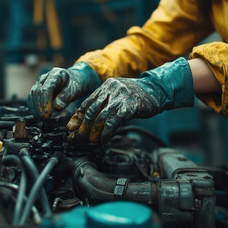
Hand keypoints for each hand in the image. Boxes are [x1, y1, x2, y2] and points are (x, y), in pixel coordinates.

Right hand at [27, 62, 100, 119]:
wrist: (73, 80)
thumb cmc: (74, 85)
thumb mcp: (74, 91)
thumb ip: (66, 97)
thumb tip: (57, 107)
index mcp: (55, 74)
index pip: (45, 89)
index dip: (45, 103)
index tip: (47, 114)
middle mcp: (44, 77)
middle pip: (36, 92)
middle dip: (39, 108)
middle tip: (45, 119)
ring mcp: (39, 83)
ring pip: (32, 96)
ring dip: (35, 109)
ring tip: (42, 119)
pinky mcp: (36, 89)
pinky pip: (31, 98)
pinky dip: (34, 108)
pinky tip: (39, 115)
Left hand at [67, 57, 194, 143]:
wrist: (156, 91)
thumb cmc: (136, 96)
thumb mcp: (117, 96)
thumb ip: (104, 105)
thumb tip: (88, 122)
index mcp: (105, 86)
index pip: (87, 103)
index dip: (77, 117)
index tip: (71, 128)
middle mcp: (111, 90)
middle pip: (91, 111)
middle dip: (83, 127)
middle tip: (79, 138)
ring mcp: (120, 97)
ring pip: (101, 117)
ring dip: (94, 132)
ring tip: (92, 141)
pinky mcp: (130, 106)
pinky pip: (114, 122)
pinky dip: (107, 133)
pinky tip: (104, 140)